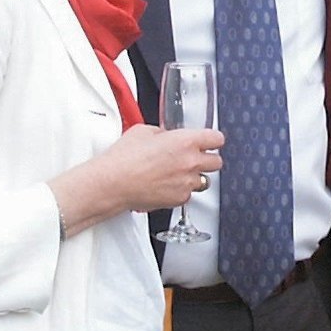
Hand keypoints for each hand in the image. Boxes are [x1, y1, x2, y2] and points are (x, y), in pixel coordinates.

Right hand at [49, 123, 223, 238]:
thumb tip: (167, 136)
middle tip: (194, 158)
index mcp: (186, 141)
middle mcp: (190, 162)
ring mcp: (186, 183)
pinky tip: (167, 185)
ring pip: (205, 181)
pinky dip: (181, 190)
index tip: (208, 141)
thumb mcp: (145, 131)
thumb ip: (164, 132)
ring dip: (195, 176)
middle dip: (207, 159)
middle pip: (217, 162)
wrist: (112, 183)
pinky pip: (189, 194)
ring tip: (178, 174)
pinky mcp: (179, 199)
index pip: (217, 139)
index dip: (212, 140)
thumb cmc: (124, 158)